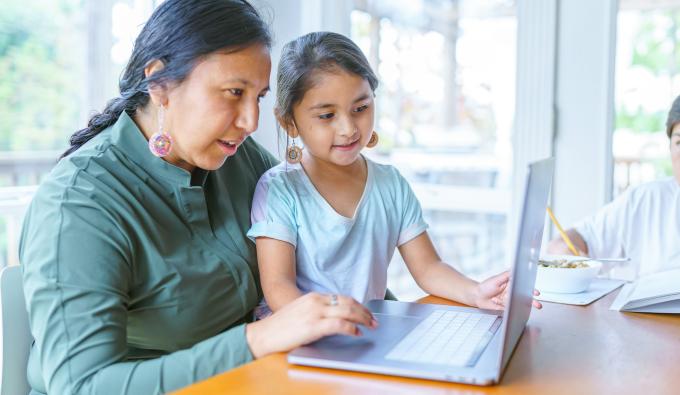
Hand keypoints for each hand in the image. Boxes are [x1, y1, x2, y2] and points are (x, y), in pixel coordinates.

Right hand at [245, 293, 377, 358]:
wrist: (263, 336)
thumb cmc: (280, 328)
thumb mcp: (300, 312)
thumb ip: (316, 311)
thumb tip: (334, 318)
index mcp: (312, 297)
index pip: (341, 297)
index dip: (357, 305)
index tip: (365, 312)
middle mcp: (315, 301)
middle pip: (348, 302)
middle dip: (364, 311)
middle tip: (374, 320)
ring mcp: (315, 313)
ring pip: (347, 311)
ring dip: (362, 318)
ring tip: (370, 326)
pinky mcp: (313, 326)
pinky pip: (339, 324)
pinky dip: (351, 328)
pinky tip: (357, 333)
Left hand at [474, 271, 542, 309]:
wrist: (476, 297)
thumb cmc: (485, 286)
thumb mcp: (496, 279)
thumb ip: (506, 275)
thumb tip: (515, 269)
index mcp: (510, 284)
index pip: (522, 286)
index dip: (530, 289)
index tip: (535, 292)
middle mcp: (511, 292)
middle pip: (524, 296)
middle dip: (531, 300)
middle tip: (538, 304)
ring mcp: (509, 301)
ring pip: (519, 304)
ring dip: (526, 306)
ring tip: (533, 308)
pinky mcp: (505, 308)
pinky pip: (511, 309)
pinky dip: (510, 308)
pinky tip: (507, 306)